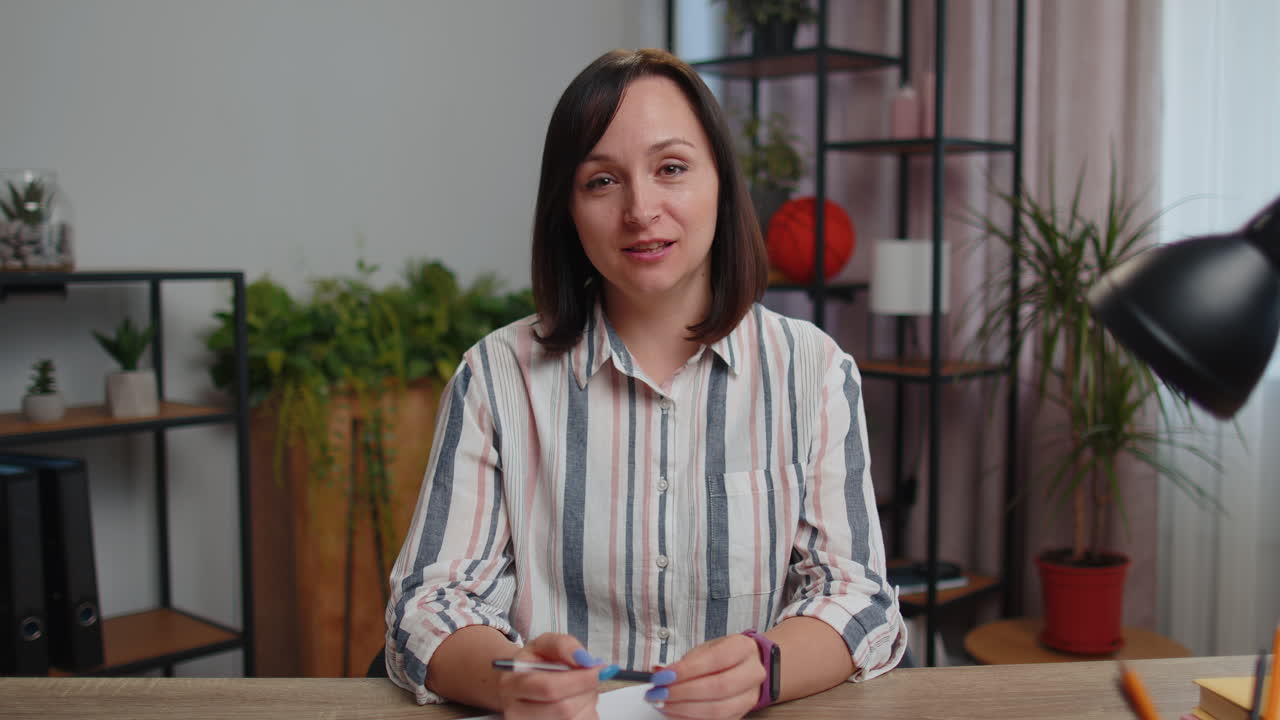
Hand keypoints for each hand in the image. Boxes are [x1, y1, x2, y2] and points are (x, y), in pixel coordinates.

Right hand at [496, 633, 613, 719]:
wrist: (524, 682)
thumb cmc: (535, 663)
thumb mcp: (544, 644)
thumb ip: (563, 645)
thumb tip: (583, 660)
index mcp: (511, 683)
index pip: (548, 688)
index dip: (579, 680)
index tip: (596, 670)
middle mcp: (515, 711)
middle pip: (563, 709)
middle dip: (586, 691)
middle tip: (593, 677)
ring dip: (588, 702)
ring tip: (582, 688)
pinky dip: (587, 712)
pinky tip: (579, 701)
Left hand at [645, 633, 764, 718]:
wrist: (747, 666)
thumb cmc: (723, 656)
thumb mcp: (706, 649)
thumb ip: (685, 662)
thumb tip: (659, 673)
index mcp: (743, 648)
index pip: (716, 660)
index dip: (688, 670)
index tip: (664, 676)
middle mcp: (752, 673)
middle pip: (718, 687)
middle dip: (683, 692)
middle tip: (659, 693)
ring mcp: (749, 696)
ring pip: (718, 709)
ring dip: (684, 708)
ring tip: (662, 704)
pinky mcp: (741, 714)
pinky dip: (690, 718)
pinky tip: (674, 712)